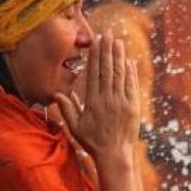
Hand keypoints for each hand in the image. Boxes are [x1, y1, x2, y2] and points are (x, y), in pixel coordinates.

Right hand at [54, 34, 139, 163]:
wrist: (114, 155)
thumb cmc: (93, 143)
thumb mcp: (75, 128)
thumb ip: (67, 110)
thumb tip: (57, 94)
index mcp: (93, 102)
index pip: (94, 74)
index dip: (95, 56)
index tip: (96, 43)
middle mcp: (108, 99)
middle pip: (107, 69)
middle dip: (107, 50)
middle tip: (108, 34)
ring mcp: (122, 102)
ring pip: (120, 74)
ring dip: (119, 56)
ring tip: (119, 42)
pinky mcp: (133, 106)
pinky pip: (131, 85)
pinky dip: (131, 72)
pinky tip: (129, 61)